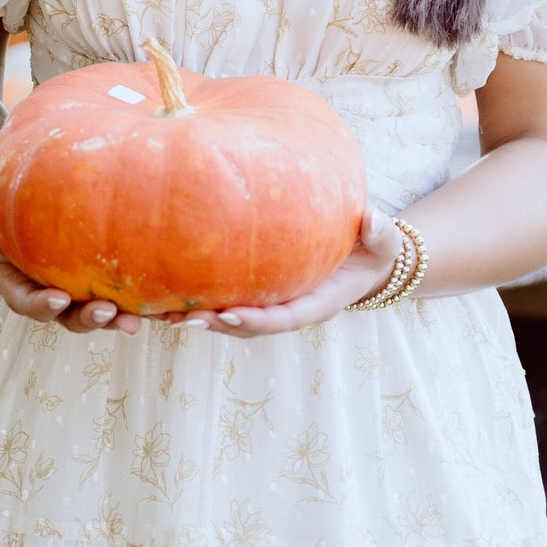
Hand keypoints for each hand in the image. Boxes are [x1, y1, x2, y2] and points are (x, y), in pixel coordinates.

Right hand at [0, 201, 148, 335]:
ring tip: (149, 318)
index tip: (58, 299)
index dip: (44, 306)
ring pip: (108, 314)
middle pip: (75, 319)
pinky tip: (176, 302)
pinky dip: (152, 303)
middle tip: (110, 314)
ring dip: (127, 318)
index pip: (33, 305)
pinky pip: (132, 298)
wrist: (20, 222)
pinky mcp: (110, 286)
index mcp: (23, 292)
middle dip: (92, 320)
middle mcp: (56, 301)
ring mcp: (84, 297)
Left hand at [169, 207, 404, 338]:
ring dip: (199, 318)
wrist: (366, 256)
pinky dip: (200, 300)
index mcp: (319, 304)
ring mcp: (274, 303)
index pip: (284, 318)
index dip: (257, 320)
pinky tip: (169, 290)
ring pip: (232, 318)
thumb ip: (381, 233)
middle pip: (248, 326)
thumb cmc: (374, 246)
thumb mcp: (384, 240)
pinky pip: (228, 299)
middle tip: (183, 319)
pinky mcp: (260, 291)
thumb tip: (372, 219)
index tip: (230, 315)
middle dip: (216, 324)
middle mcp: (291, 309)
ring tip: (162, 312)